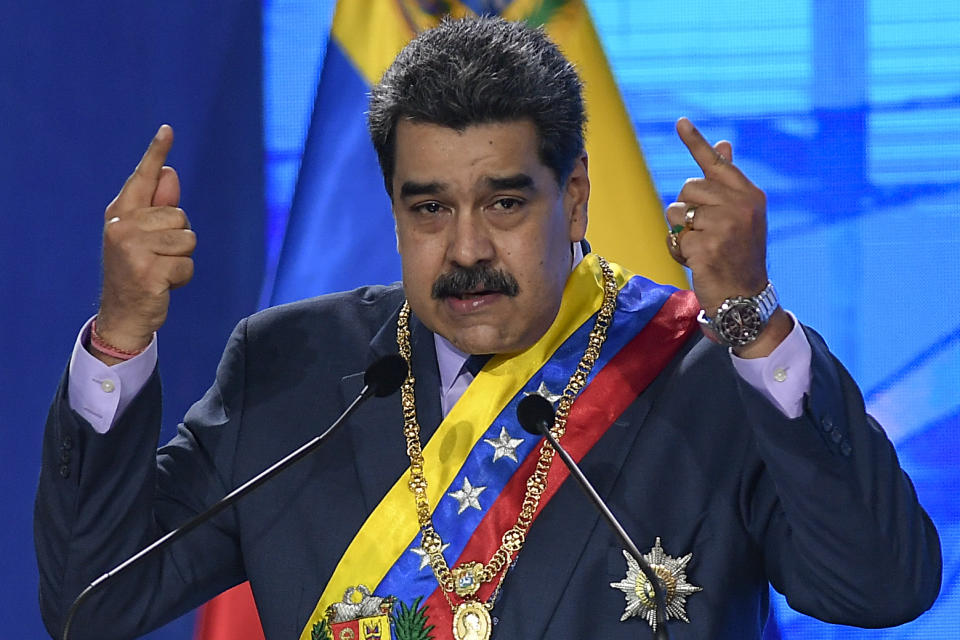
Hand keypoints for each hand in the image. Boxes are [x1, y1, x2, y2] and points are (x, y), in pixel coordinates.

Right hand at [94, 125, 195, 361]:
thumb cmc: (138, 271)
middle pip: (180, 215)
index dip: (156, 153)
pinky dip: (182, 278)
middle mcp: (122, 225)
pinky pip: (188, 264)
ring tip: (160, 271)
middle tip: (157, 258)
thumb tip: (171, 172)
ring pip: (188, 239)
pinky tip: (163, 285)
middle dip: (178, 239)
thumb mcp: (145, 237)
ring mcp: (132, 247)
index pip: (142, 177)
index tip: (167, 130)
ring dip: (182, 259)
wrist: (123, 314)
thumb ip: (158, 206)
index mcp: (121, 213)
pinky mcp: (147, 270)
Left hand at [666, 117, 789, 355]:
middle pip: (688, 187)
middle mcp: (740, 206)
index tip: (679, 121)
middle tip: (705, 232)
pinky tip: (697, 263)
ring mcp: (725, 227)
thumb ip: (727, 183)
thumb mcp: (739, 216)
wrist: (744, 298)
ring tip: (702, 248)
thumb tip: (723, 145)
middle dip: (686, 209)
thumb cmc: (738, 255)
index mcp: (749, 195)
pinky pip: (674, 238)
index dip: (696, 142)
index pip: (716, 164)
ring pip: (676, 212)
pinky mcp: (706, 247)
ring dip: (680, 232)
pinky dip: (678, 252)